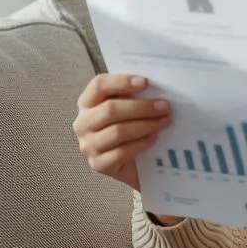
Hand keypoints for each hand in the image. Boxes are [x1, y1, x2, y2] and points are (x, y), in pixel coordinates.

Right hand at [72, 73, 171, 192]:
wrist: (130, 165)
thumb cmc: (129, 130)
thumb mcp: (127, 109)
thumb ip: (133, 96)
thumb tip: (154, 88)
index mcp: (86, 103)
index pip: (98, 86)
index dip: (121, 82)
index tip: (145, 82)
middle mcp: (82, 123)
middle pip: (110, 109)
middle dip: (141, 107)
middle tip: (164, 106)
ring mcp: (88, 146)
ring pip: (117, 131)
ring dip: (145, 125)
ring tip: (164, 121)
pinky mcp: (98, 165)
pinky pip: (122, 152)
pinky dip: (141, 143)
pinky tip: (154, 138)